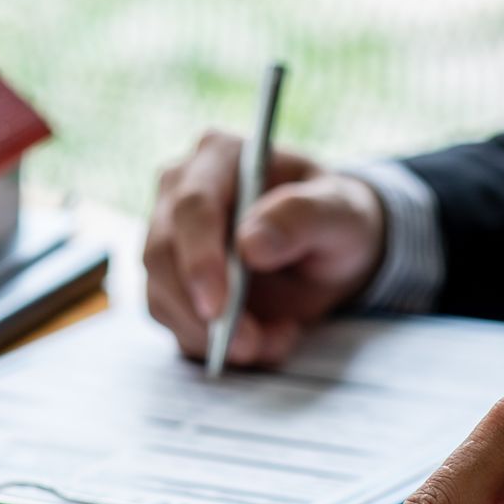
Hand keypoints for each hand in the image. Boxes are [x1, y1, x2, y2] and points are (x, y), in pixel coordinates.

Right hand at [144, 130, 385, 365]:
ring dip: (209, 335)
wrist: (330, 251)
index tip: (219, 308)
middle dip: (201, 312)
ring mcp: (168, 236)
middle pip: (161, 254)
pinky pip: (173, 321)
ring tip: (272, 342)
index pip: (192, 206)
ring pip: (161, 295)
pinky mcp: (170, 280)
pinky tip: (261, 342)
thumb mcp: (342, 212)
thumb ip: (303, 217)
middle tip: (249, 346)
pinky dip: (210, 344)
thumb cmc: (335, 218)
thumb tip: (251, 243)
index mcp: (220, 156)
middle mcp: (180, 191)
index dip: (199, 259)